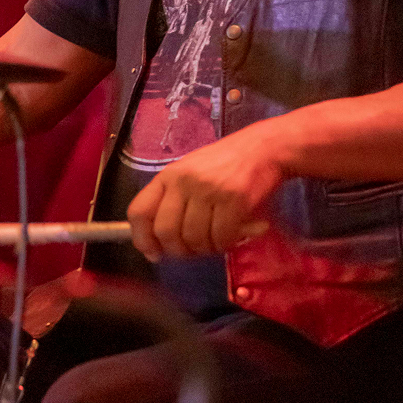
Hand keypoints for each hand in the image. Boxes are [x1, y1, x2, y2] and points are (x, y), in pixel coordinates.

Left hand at [127, 125, 282, 260]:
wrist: (263, 148)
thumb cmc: (225, 164)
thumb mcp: (190, 174)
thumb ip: (172, 202)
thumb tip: (156, 244)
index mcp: (168, 175)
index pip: (138, 211)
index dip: (142, 239)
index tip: (153, 253)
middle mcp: (184, 181)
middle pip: (166, 232)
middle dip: (178, 251)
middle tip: (193, 250)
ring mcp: (209, 189)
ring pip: (194, 239)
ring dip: (206, 249)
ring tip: (216, 239)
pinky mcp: (234, 200)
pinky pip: (221, 238)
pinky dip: (225, 244)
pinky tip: (232, 236)